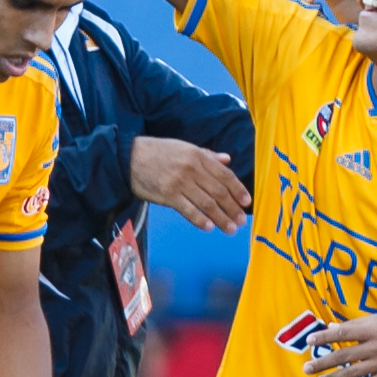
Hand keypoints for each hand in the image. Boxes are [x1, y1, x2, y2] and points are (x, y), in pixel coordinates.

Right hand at [129, 136, 248, 231]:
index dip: (238, 190)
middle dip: (232, 208)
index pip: (224, 175)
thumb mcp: (184, 147)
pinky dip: (200, 220)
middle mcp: (191, 169)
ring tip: (230, 229)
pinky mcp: (168, 195)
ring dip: (221, 218)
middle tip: (240, 221)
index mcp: (198, 156)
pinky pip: (188, 210)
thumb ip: (207, 155)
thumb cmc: (158, 152)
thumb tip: (227, 160)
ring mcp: (180, 183)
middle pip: (218, 192)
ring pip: (207, 204)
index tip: (246, 202)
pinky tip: (209, 227)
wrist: (129, 157)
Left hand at [302, 314, 376, 376]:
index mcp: (372, 329)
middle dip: (323, 362)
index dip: (325, 337)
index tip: (310, 341)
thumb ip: (355, 325)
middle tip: (306, 368)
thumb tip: (331, 328)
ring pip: (353, 373)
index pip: (344, 333)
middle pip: (344, 355)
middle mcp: (376, 346)